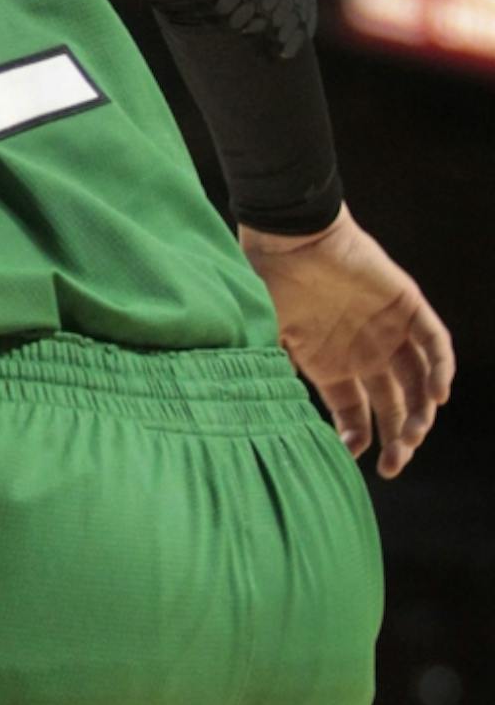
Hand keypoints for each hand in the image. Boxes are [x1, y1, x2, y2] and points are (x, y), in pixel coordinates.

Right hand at [241, 206, 453, 477]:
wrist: (287, 238)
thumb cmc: (267, 288)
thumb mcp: (264, 347)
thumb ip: (269, 384)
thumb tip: (263, 426)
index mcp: (331, 365)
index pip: (355, 413)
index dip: (358, 437)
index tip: (353, 457)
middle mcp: (364, 352)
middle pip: (392, 404)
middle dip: (396, 439)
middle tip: (394, 466)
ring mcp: (388, 330)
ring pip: (418, 381)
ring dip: (420, 412)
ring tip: (413, 436)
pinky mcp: (407, 305)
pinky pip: (434, 342)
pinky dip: (440, 368)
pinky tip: (438, 395)